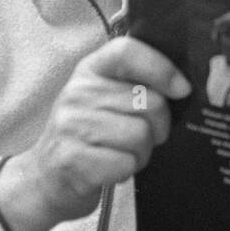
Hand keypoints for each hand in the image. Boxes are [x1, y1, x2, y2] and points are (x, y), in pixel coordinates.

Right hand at [0, 37, 190, 230]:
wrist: (46, 179)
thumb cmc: (87, 135)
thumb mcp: (104, 99)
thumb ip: (136, 85)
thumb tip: (183, 87)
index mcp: (90, 70)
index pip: (128, 51)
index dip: (162, 68)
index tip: (181, 89)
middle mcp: (78, 92)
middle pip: (150, 102)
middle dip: (159, 126)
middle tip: (142, 136)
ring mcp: (72, 125)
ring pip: (141, 135)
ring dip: (143, 152)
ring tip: (123, 152)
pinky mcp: (73, 159)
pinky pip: (127, 162)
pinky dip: (128, 170)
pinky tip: (111, 168)